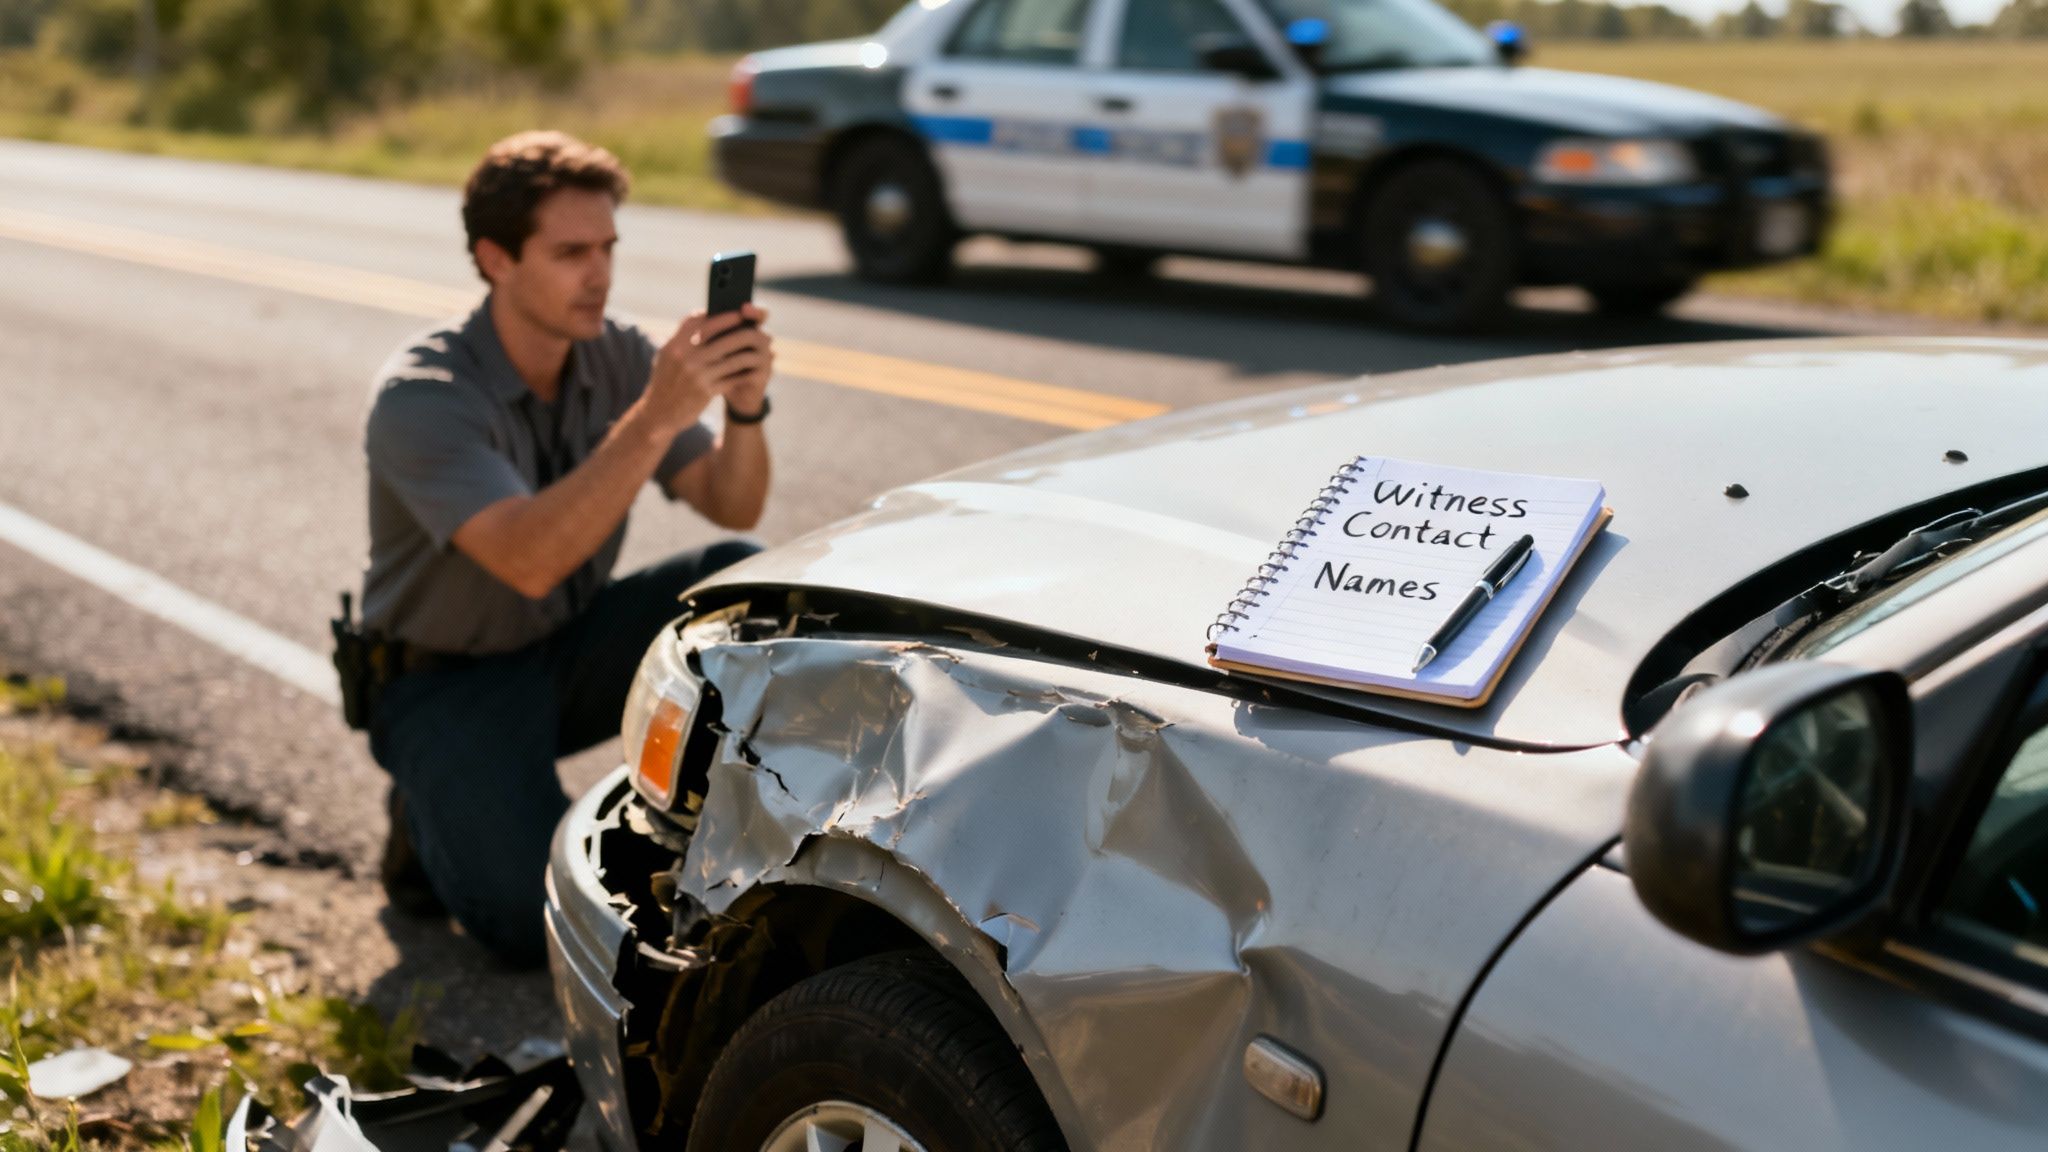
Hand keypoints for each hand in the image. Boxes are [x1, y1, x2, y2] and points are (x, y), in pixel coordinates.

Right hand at [642, 306, 774, 436]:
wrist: (658, 414)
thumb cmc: (666, 382)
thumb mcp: (667, 357)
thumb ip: (683, 340)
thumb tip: (706, 319)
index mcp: (674, 345)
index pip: (698, 321)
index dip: (718, 316)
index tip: (734, 313)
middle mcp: (684, 357)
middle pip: (719, 337)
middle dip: (739, 331)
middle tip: (753, 327)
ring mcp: (696, 374)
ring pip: (730, 358)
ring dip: (746, 353)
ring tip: (757, 349)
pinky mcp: (706, 391)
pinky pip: (731, 378)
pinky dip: (743, 373)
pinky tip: (751, 370)